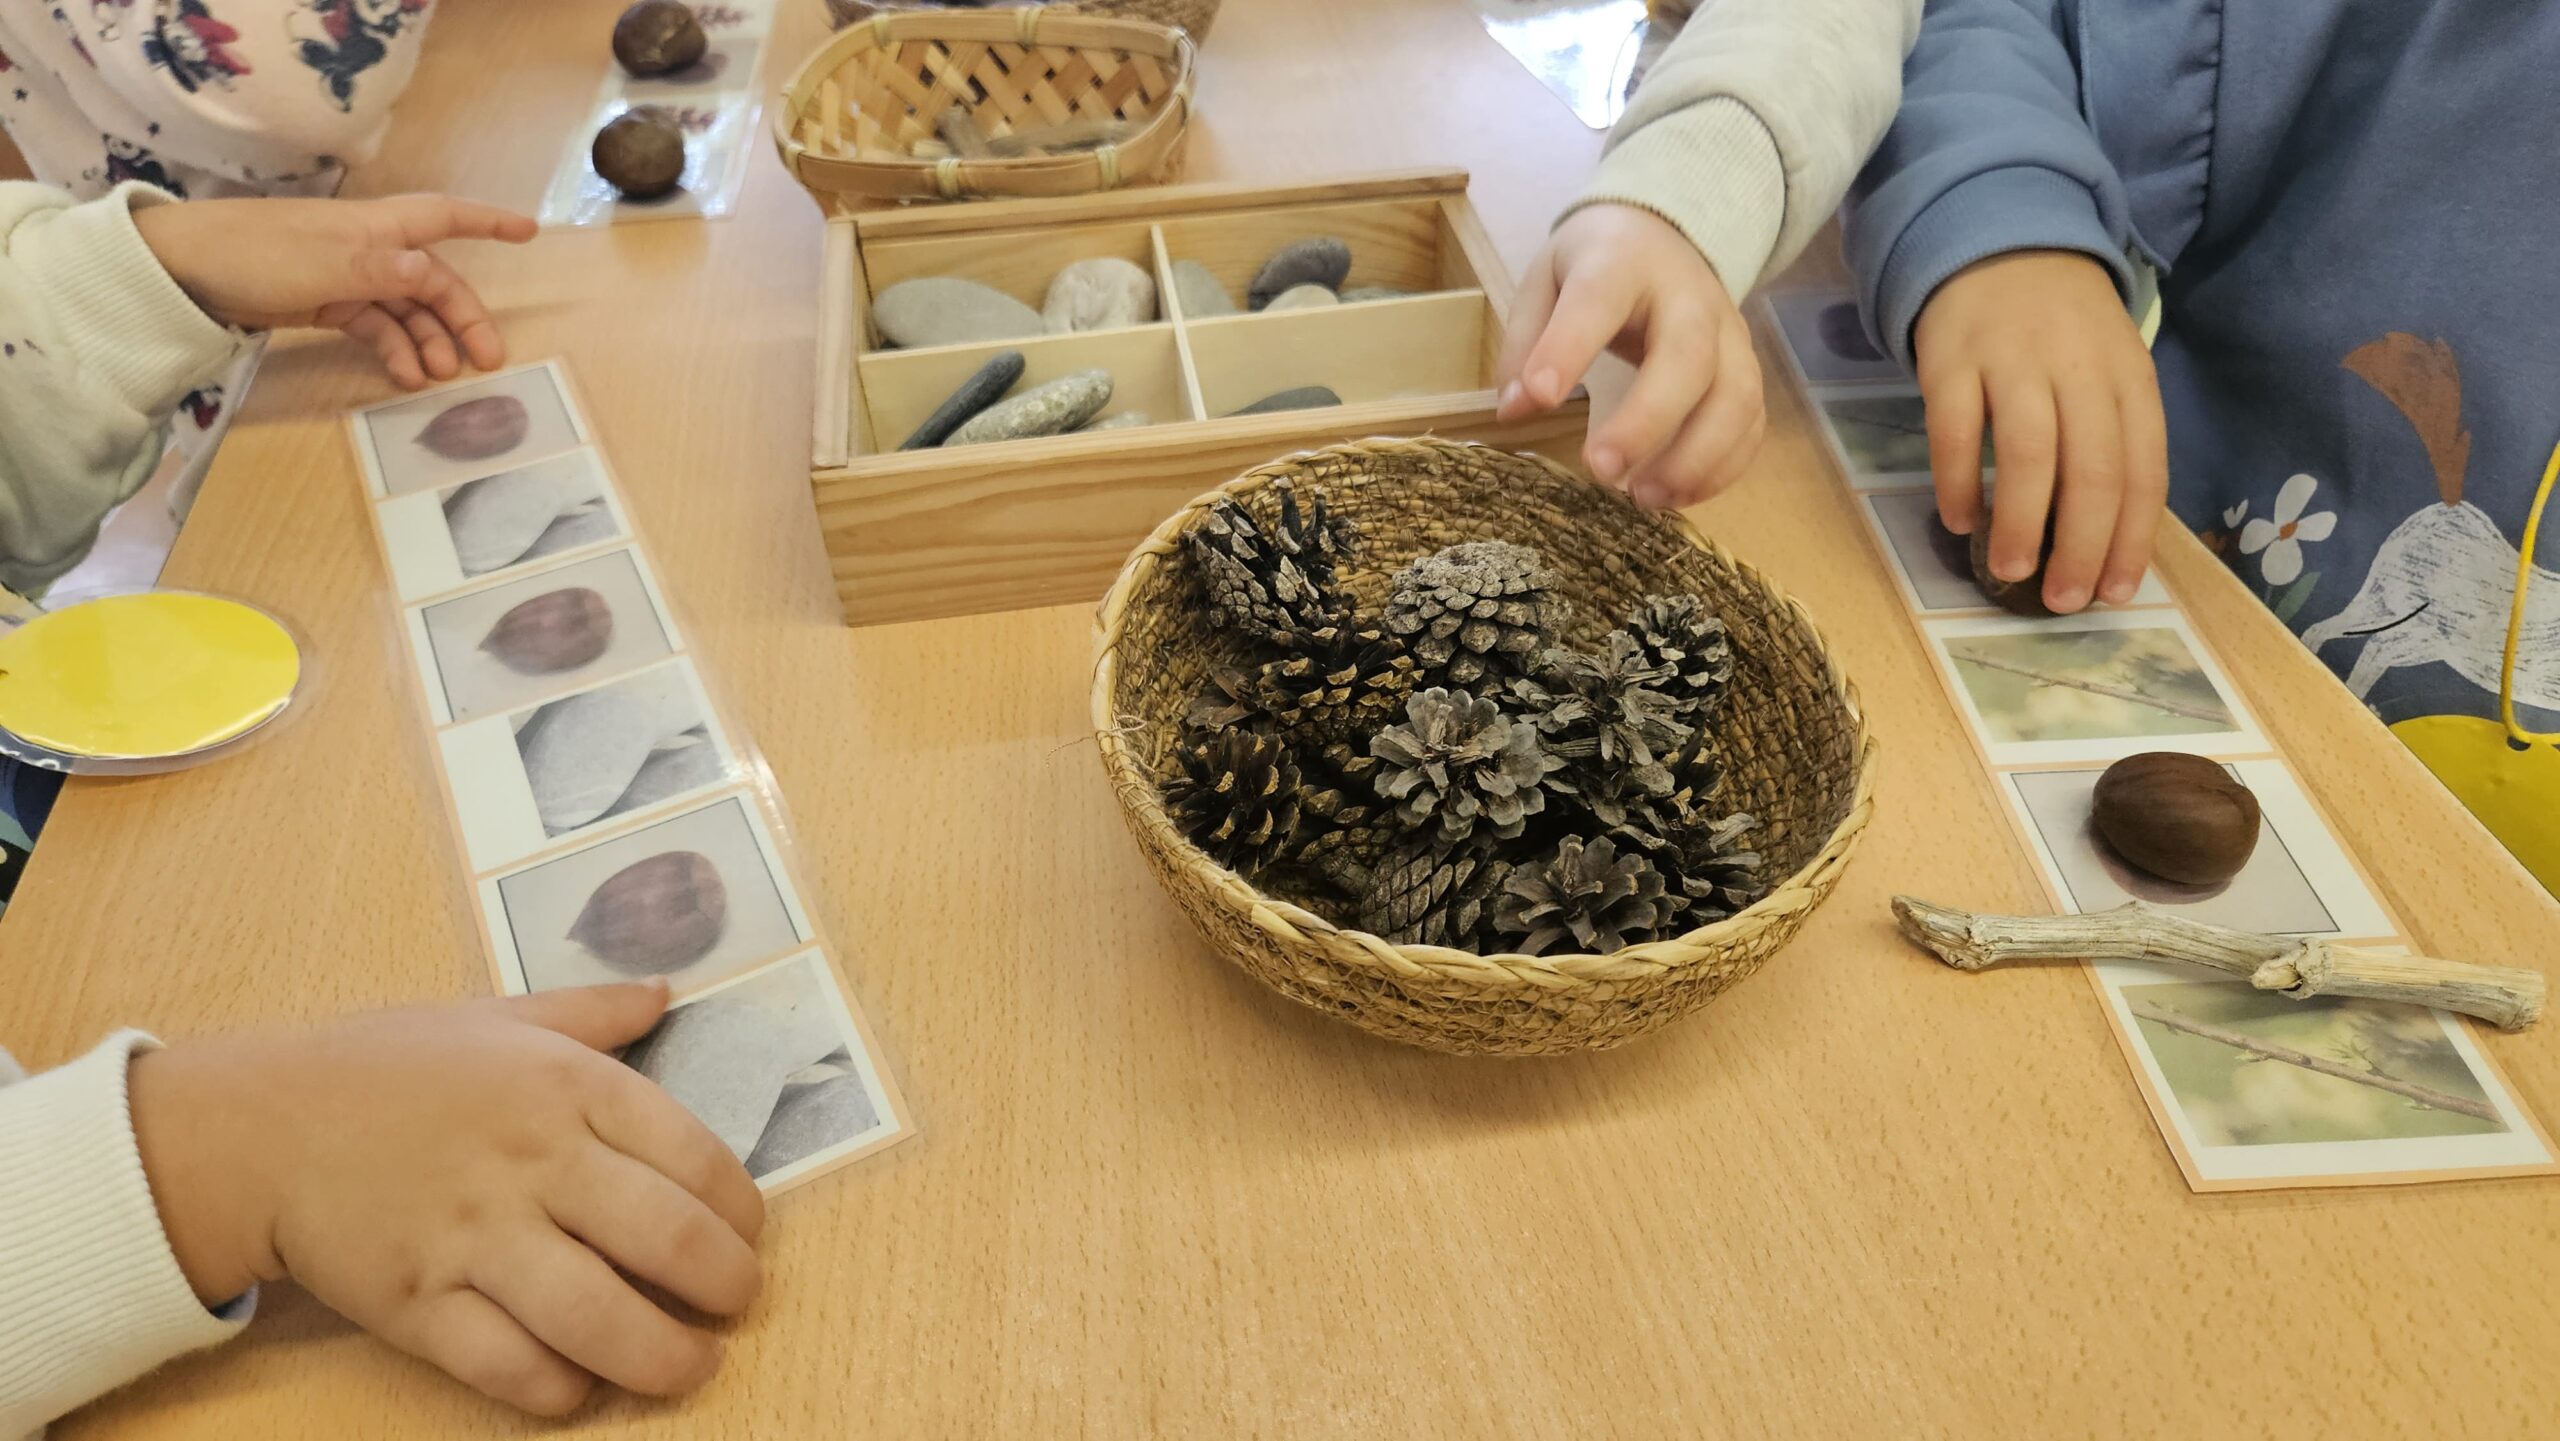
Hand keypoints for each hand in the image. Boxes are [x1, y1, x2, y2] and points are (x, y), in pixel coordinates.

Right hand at [128, 981, 763, 1415]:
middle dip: (726, 1286)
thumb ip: (593, 1010)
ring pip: (599, 1315)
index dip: (741, 1209)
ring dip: (665, 1357)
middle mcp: (532, 1161)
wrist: (259, 1125)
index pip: (696, 1153)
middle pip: (667, 1238)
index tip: (747, 1234)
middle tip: (736, 1304)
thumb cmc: (388, 1068)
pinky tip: (584, 1386)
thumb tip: (669, 990)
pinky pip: (509, 1364)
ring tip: (691, 1367)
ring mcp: (474, 1237)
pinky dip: (559, 1388)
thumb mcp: (498, 1015)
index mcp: (566, 1086)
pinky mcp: (417, 1305)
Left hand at [132, 194, 537, 390]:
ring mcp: (349, 277)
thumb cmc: (258, 252)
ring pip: (408, 309)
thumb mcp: (325, 265)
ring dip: (429, 341)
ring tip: (440, 378)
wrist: (185, 269)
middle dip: (464, 316)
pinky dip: (393, 349)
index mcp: (377, 228)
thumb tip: (431, 272)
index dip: (488, 223)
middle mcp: (372, 249)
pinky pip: (375, 326)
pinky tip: (403, 376)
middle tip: (489, 360)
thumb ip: (383, 271)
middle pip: (434, 280)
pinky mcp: (326, 303)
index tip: (529, 233)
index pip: (445, 218)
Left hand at [1493, 204, 1764, 509]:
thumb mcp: (1546, 282)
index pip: (1600, 299)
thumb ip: (1526, 343)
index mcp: (1623, 262)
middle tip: (1601, 470)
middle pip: (1689, 356)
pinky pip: (1752, 423)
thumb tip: (1515, 410)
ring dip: (1695, 458)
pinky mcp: (1748, 369)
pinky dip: (1722, 468)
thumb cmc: (1596, 266)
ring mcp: (1730, 333)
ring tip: (1643, 498)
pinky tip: (1676, 496)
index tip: (1543, 399)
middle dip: (1647, 420)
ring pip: (1736, 397)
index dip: (1571, 348)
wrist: (1664, 236)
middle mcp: (1689, 295)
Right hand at [1912, 250, 2167, 611]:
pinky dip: (1960, 482)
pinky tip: (1960, 519)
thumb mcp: (2109, 371)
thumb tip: (2105, 543)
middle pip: (2092, 469)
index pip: (2143, 469)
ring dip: (2022, 524)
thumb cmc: (2062, 330)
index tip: (2116, 593)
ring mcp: (2013, 360)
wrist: (2000, 241)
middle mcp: (2078, 367)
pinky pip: (1956, 431)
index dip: (2132, 538)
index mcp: (2129, 377)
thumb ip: (2113, 440)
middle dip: (2082, 545)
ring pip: (2029, 454)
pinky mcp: (1952, 358)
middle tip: (2063, 600)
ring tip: (2010, 572)